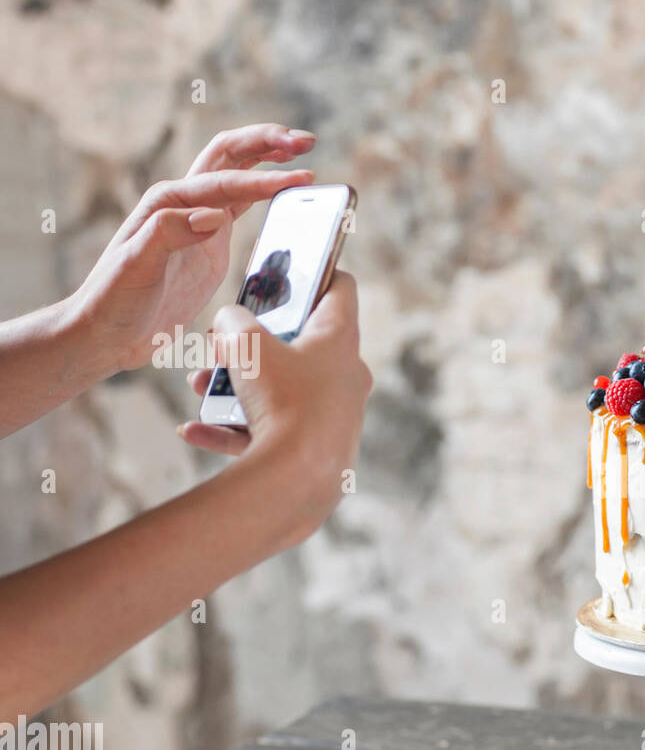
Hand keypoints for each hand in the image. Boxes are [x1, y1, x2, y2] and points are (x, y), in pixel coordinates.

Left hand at [67, 124, 317, 372]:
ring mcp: (200, 224)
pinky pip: (243, 207)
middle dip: (268, 142)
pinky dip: (266, 193)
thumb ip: (171, 233)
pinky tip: (286, 191)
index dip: (263, 178)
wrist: (106, 333)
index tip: (297, 180)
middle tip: (305, 142)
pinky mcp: (211, 246)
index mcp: (169, 203)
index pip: (225, 180)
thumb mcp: (137, 265)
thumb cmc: (114, 300)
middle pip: (231, 156)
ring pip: (240, 176)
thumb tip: (215, 216)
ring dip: (270, 159)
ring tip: (303, 152)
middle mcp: (185, 205)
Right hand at [178, 271, 370, 534]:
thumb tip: (229, 324)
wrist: (298, 479)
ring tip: (200, 386)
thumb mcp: (244, 343)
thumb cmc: (281, 400)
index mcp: (341, 339)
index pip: (339, 289)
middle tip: (221, 342)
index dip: (314, 272)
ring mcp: (333, 415)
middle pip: (297, 344)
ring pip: (278, 389)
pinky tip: (194, 430)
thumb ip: (232, 321)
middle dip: (251, 342)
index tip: (288, 269)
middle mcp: (345, 376)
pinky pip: (269, 432)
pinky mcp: (315, 450)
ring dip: (234, 386)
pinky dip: (233, 428)